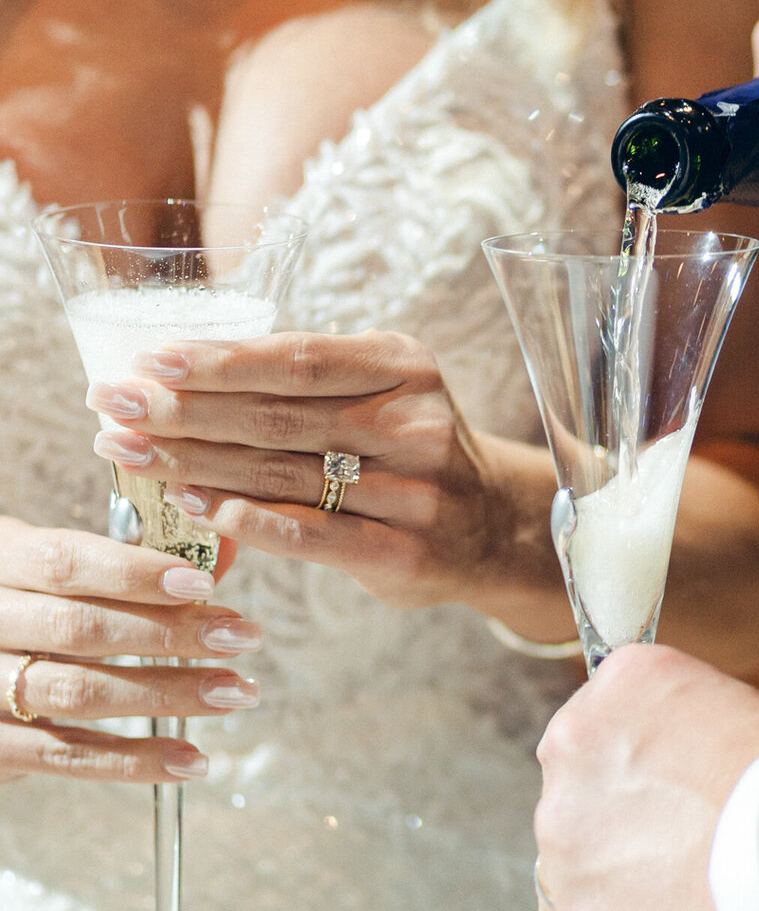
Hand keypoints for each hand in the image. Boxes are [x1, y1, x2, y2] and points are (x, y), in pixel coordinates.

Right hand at [0, 516, 262, 785]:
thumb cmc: (17, 601)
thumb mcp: (43, 562)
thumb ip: (122, 560)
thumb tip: (219, 555)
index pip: (64, 562)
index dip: (135, 573)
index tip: (204, 584)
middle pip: (80, 629)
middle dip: (172, 633)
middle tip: (244, 636)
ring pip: (79, 692)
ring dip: (168, 693)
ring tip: (235, 692)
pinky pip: (65, 757)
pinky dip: (133, 761)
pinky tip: (191, 759)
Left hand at [83, 331, 556, 616]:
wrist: (494, 526)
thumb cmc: (408, 452)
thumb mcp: (381, 394)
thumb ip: (304, 388)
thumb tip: (179, 379)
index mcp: (403, 366)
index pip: (295, 358)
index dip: (219, 361)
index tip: (150, 358)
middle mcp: (414, 423)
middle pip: (277, 416)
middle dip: (183, 410)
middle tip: (112, 404)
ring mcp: (415, 491)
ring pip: (282, 473)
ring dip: (193, 464)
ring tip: (129, 452)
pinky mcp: (405, 552)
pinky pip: (310, 534)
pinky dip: (245, 521)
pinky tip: (191, 508)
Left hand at [533, 644, 758, 910]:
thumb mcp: (733, 713)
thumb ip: (679, 735)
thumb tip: (677, 778)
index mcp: (612, 696)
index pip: (595, 738)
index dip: (629, 781)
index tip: (656, 806)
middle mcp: (571, 764)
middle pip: (577, 814)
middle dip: (616, 843)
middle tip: (677, 868)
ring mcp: (570, 855)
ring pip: (571, 892)